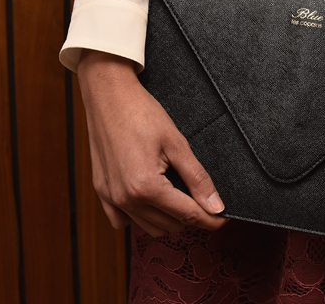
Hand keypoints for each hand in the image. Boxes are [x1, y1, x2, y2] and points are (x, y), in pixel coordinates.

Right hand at [78, 50, 227, 235]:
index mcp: (146, 187)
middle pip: (171, 226)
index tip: (223, 217)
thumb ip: (198, 178)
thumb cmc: (142, 113)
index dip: (211, 220)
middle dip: (191, 216)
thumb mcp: (177, 144)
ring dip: (168, 218)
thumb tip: (216, 206)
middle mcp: (126, 199)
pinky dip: (141, 216)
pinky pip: (123, 221)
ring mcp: (111, 197)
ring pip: (149, 228)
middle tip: (203, 198)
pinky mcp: (101, 192)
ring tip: (178, 194)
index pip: (188, 216)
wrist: (108, 95)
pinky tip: (151, 198)